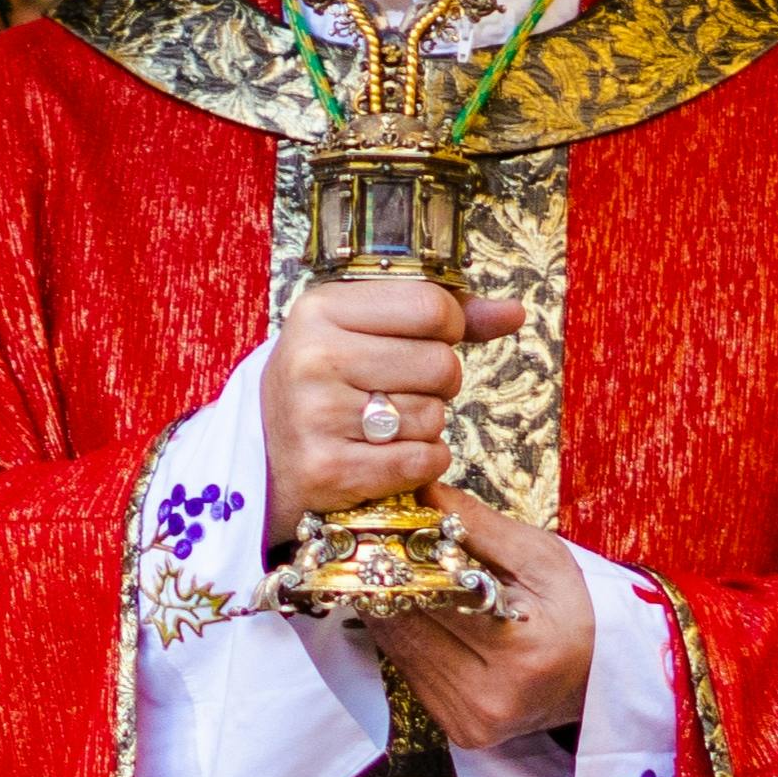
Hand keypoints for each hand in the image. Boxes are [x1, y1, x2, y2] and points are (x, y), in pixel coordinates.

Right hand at [260, 278, 530, 538]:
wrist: (262, 453)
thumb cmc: (326, 381)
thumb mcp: (364, 330)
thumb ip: (441, 316)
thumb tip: (515, 311)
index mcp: (322, 309)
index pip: (431, 306)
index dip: (449, 327)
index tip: (430, 340)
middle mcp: (315, 358)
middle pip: (441, 365)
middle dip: (439, 383)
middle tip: (401, 388)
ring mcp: (318, 416)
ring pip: (435, 417)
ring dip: (427, 425)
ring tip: (385, 422)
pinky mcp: (328, 470)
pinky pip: (422, 461)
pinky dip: (421, 461)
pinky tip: (388, 454)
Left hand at [368, 499, 600, 750]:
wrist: (598, 678)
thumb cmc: (577, 611)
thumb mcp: (541, 558)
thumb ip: (479, 526)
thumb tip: (421, 490)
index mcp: (522, 651)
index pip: (436, 594)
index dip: (402, 554)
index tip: (380, 521)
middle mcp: (491, 697)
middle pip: (406, 623)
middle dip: (383, 575)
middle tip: (368, 536)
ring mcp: (469, 720)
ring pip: (397, 647)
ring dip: (382, 604)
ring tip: (378, 564)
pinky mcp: (457, 730)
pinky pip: (407, 669)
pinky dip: (400, 632)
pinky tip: (402, 602)